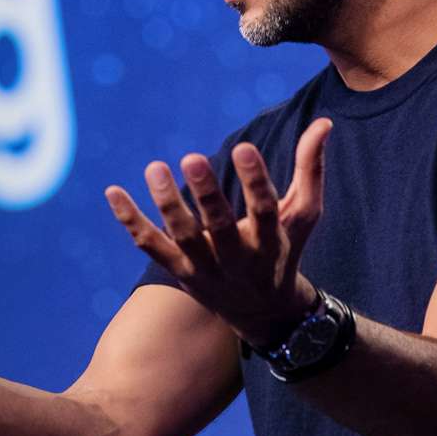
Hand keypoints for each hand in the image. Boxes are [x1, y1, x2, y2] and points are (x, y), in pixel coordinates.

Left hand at [104, 117, 332, 347]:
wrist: (265, 313)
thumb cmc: (284, 250)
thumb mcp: (303, 214)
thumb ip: (310, 167)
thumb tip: (324, 122)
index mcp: (270, 241)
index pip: (265, 210)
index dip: (255, 180)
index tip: (244, 147)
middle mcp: (237, 258)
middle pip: (220, 226)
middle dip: (207, 194)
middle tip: (192, 157)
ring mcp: (205, 268)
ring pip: (183, 236)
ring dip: (167, 203)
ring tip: (155, 167)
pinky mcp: (180, 271)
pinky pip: (151, 245)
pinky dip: (131, 221)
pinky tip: (113, 191)